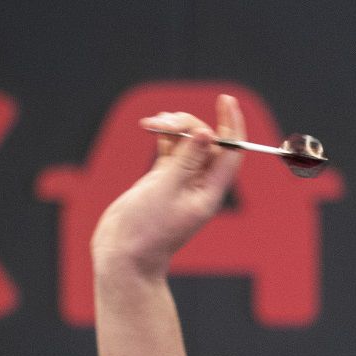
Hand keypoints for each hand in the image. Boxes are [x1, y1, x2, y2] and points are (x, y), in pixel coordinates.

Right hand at [90, 93, 246, 274]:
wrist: (122, 256)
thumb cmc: (145, 229)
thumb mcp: (165, 189)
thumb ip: (186, 159)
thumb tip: (207, 133)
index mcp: (209, 192)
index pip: (231, 153)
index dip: (232, 125)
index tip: (226, 100)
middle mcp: (199, 187)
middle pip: (207, 143)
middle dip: (189, 124)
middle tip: (164, 121)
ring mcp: (181, 183)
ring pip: (188, 144)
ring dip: (175, 127)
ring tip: (152, 123)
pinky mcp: (162, 181)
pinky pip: (172, 151)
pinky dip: (165, 137)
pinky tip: (153, 128)